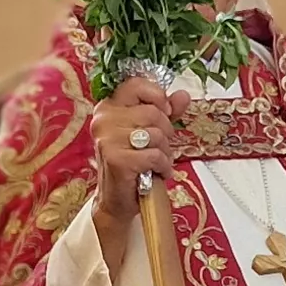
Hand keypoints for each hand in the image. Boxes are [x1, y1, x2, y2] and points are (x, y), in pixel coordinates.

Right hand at [91, 74, 178, 228]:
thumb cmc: (133, 164)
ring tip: (155, 162)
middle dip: (165, 133)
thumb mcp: (150, 132)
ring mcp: (108, 139)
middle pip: (153, 112)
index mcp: (108, 107)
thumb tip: (182, 95)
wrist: (117, 201)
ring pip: (156, 134)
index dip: (157, 97)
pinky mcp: (117, 159)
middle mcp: (103, 119)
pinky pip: (154, 155)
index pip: (136, 85)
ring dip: (164, 152)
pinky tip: (156, 173)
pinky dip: (162, 167)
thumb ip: (166, 112)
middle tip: (157, 148)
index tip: (163, 113)